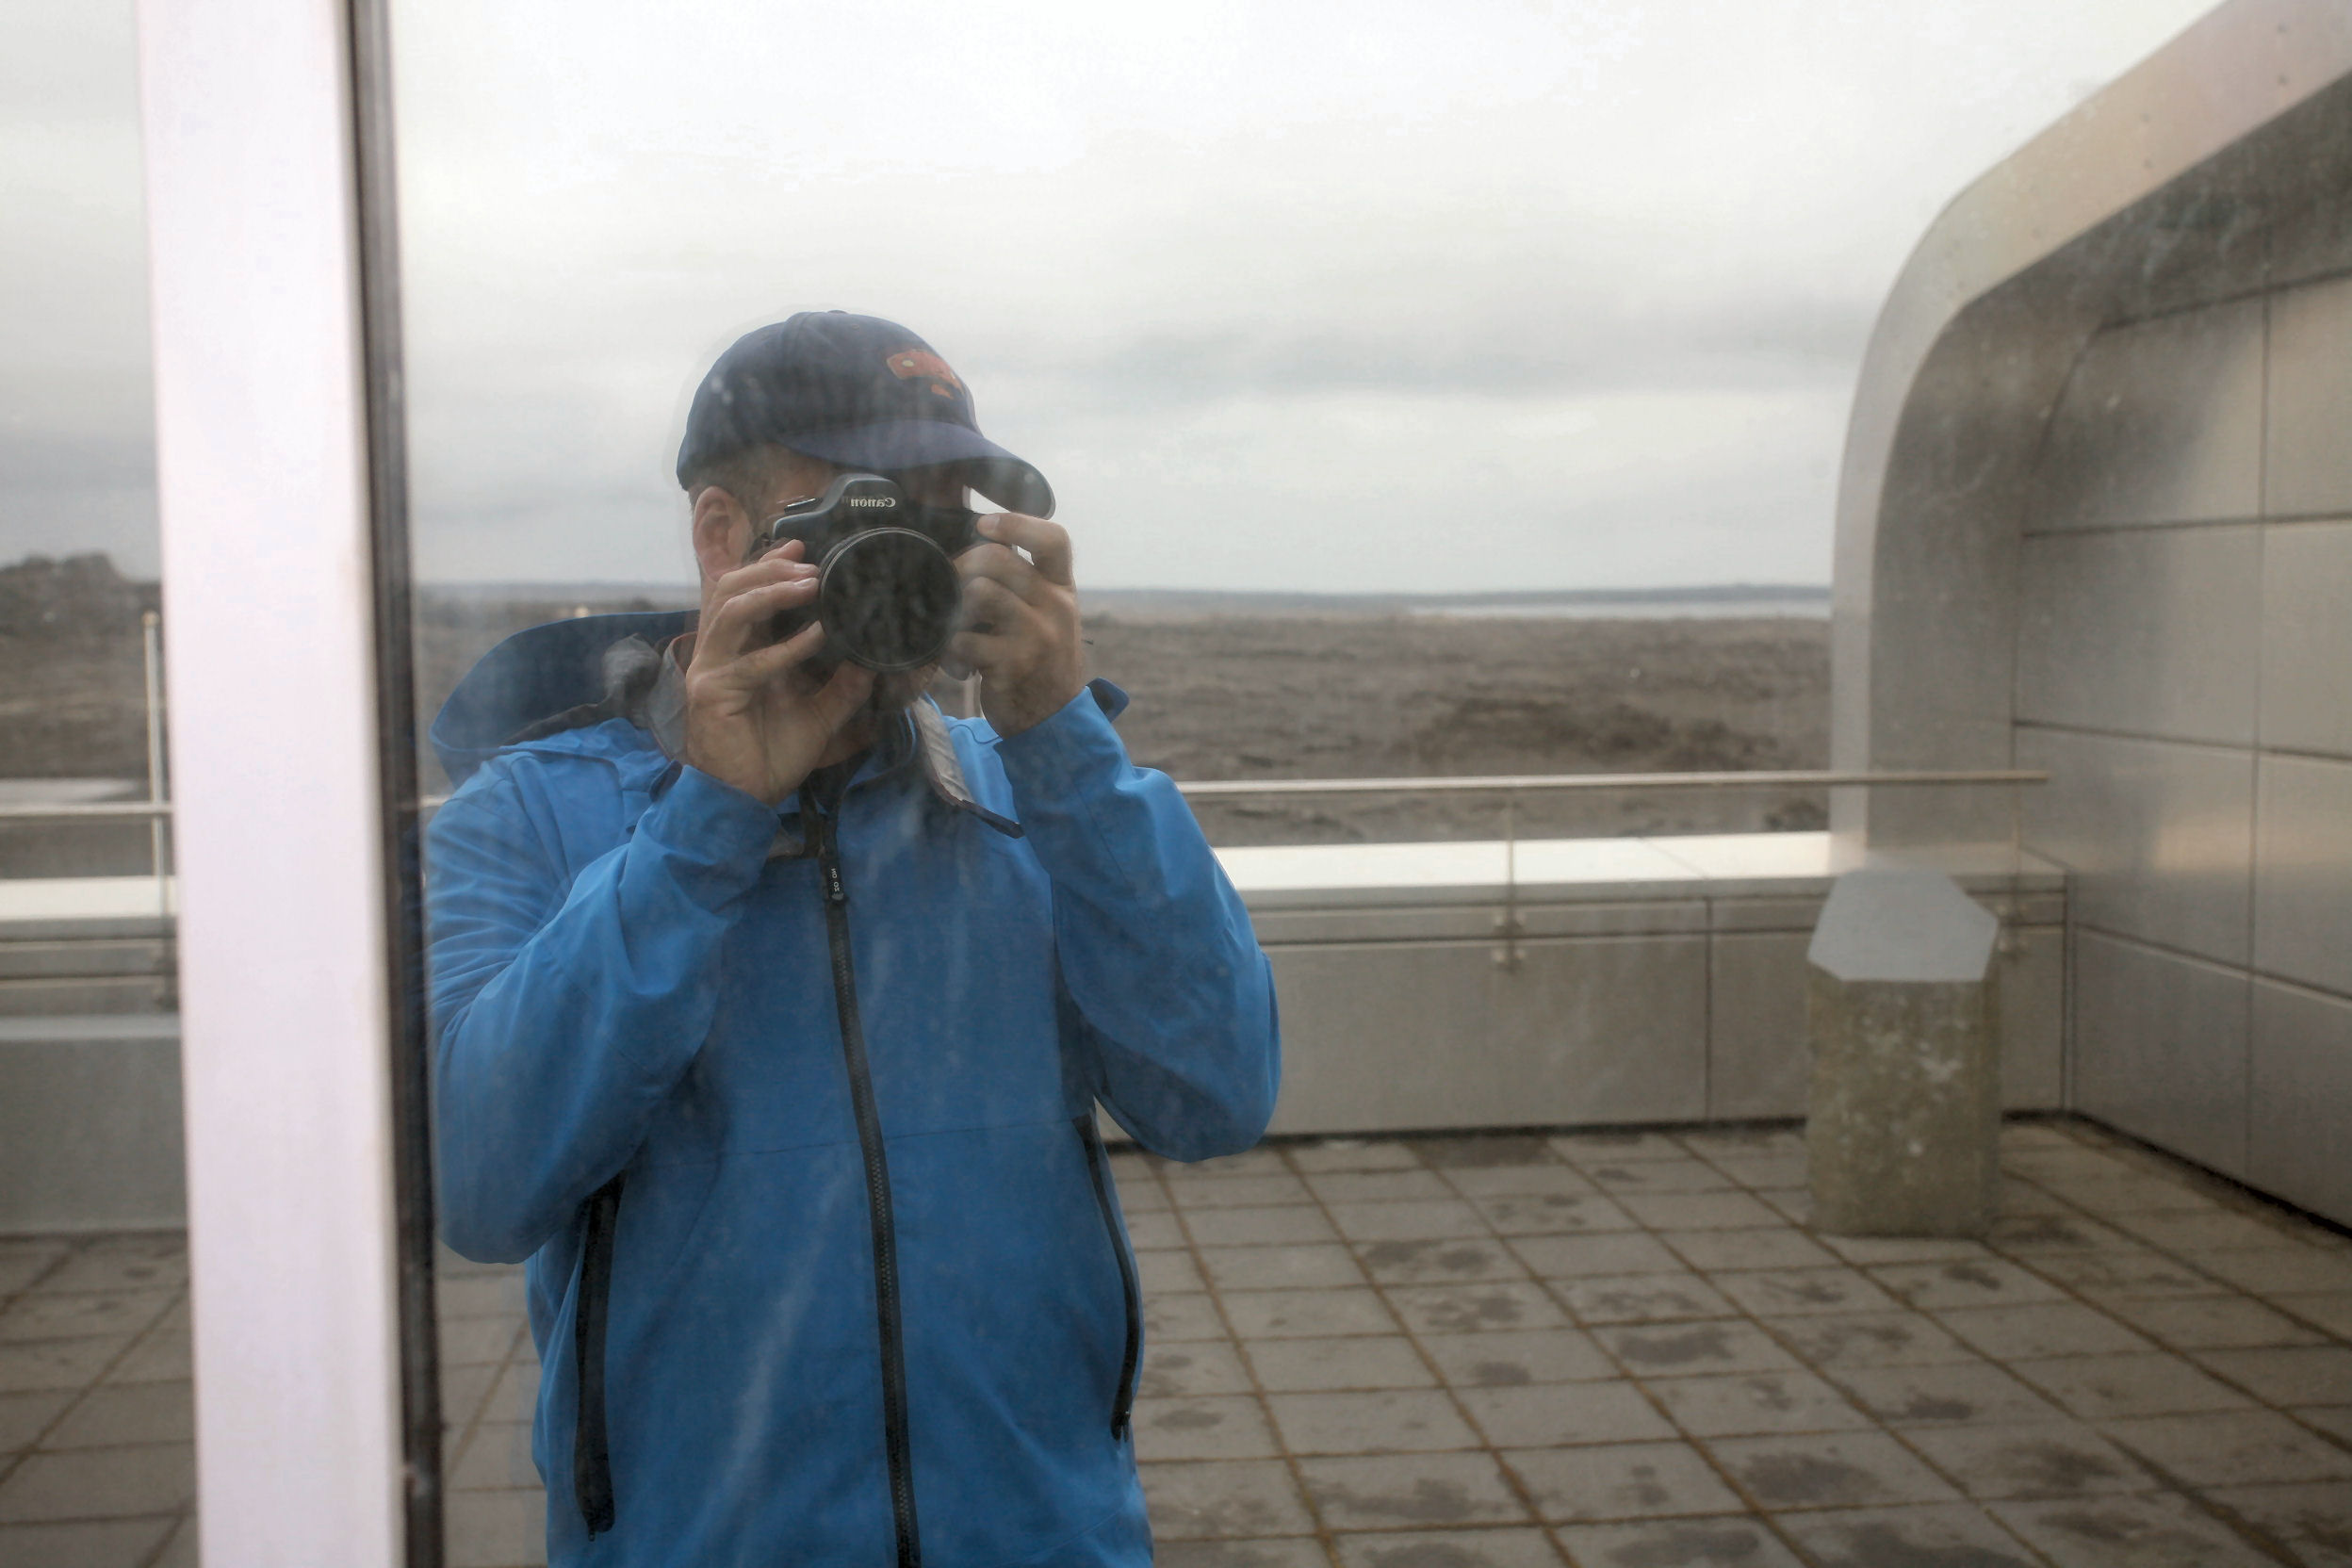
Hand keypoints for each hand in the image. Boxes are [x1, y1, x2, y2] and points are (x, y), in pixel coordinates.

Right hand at [681, 542, 876, 805]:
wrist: (745, 799)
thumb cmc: (771, 756)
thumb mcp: (818, 715)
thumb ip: (842, 688)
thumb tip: (872, 664)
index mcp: (737, 651)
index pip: (743, 592)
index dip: (767, 564)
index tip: (801, 545)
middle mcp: (718, 653)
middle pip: (730, 589)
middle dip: (770, 569)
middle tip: (810, 565)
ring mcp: (711, 671)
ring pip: (732, 612)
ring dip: (773, 592)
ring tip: (811, 584)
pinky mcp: (712, 694)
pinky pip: (750, 663)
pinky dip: (785, 647)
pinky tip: (815, 636)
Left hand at [951, 513, 1084, 736]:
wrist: (1053, 720)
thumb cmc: (1041, 661)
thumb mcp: (1049, 616)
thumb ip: (1025, 584)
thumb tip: (975, 547)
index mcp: (1062, 589)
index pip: (1053, 539)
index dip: (1016, 522)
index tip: (985, 525)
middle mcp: (1055, 607)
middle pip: (997, 559)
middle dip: (961, 566)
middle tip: (950, 586)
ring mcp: (1036, 635)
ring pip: (978, 592)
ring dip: (954, 611)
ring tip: (956, 631)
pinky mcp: (1014, 663)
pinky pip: (964, 639)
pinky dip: (951, 651)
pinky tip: (958, 664)